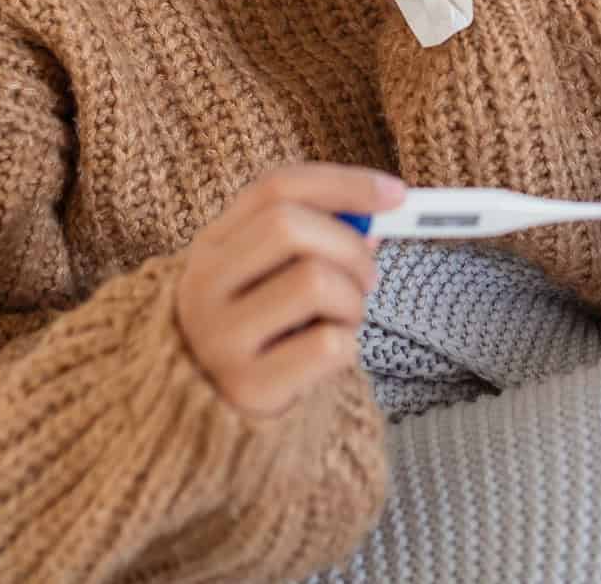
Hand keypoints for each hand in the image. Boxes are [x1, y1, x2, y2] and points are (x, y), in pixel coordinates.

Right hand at [173, 162, 406, 418]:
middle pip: (288, 226)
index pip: (275, 188)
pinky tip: (329, 355)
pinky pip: (327, 345)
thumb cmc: (263, 332)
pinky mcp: (247, 386)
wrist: (214, 416)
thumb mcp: (273, 276)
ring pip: (314, 281)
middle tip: (368, 277)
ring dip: (352, 301)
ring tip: (343, 320)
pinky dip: (347, 345)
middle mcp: (203, 286)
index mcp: (211, 246)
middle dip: (349, 246)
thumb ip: (315, 237)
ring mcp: (220, 338)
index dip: (343, 184)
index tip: (396, 194)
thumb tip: (379, 209)